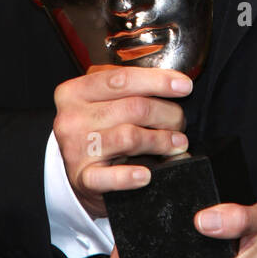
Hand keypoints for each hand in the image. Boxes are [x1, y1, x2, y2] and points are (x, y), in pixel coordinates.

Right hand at [52, 64, 192, 217]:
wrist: (76, 172)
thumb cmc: (96, 129)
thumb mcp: (100, 100)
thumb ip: (126, 86)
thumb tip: (171, 82)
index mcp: (75, 92)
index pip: (122, 79)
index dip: (158, 81)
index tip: (184, 86)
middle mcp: (72, 118)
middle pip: (133, 107)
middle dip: (167, 113)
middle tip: (180, 121)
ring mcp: (76, 149)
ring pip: (129, 137)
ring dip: (162, 140)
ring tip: (178, 142)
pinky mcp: (83, 178)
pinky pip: (109, 177)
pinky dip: (130, 176)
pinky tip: (147, 174)